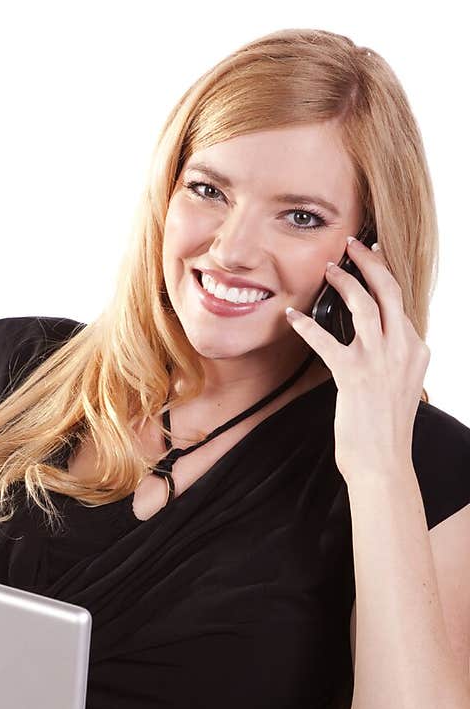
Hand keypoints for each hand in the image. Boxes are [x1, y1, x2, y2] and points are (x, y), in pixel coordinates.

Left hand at [284, 236, 429, 482]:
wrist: (383, 463)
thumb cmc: (384, 431)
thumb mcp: (398, 387)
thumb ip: (391, 360)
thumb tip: (373, 343)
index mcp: (416, 351)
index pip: (400, 303)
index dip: (383, 277)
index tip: (371, 260)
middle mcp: (403, 350)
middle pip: (389, 291)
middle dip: (370, 262)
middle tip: (352, 245)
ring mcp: (380, 361)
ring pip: (364, 305)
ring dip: (344, 282)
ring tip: (328, 269)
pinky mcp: (354, 375)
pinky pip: (327, 340)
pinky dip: (306, 325)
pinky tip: (292, 317)